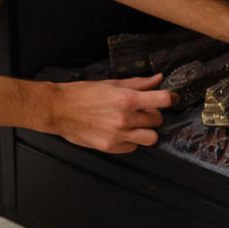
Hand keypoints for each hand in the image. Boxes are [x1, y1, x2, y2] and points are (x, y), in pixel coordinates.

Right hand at [48, 74, 174, 153]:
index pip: (162, 100)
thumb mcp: (111, 84)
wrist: (58, 109)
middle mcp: (125, 118)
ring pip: (150, 138)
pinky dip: (130, 141)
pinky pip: (133, 148)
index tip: (170, 99)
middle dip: (152, 115)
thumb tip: (158, 79)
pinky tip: (120, 133)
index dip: (170, 99)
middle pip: (157, 120)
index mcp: (126, 99)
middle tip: (141, 111)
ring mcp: (118, 135)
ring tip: (134, 125)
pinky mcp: (110, 147)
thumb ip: (137, 83)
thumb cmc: (81, 94)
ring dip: (146, 131)